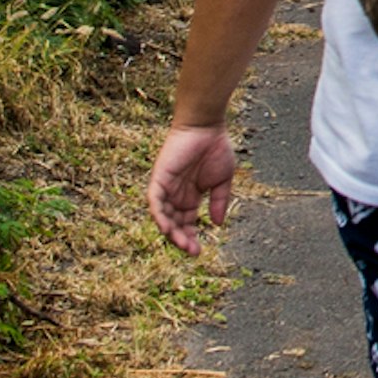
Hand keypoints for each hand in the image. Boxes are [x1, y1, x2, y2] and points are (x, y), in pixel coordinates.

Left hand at [147, 123, 239, 254]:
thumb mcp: (222, 180)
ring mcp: (165, 188)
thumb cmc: (215, 147)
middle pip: (174, 224)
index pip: (186, 222)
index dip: (190, 237)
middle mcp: (175, 195)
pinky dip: (160, 216)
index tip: (199, 251)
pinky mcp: (158, 179)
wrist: (206, 126)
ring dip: (171, 232)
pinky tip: (168, 228)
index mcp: (189, 196)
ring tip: (183, 244)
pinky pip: (155, 202)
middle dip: (182, 239)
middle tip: (192, 251)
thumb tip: (218, 224)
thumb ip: (219, 201)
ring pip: (163, 217)